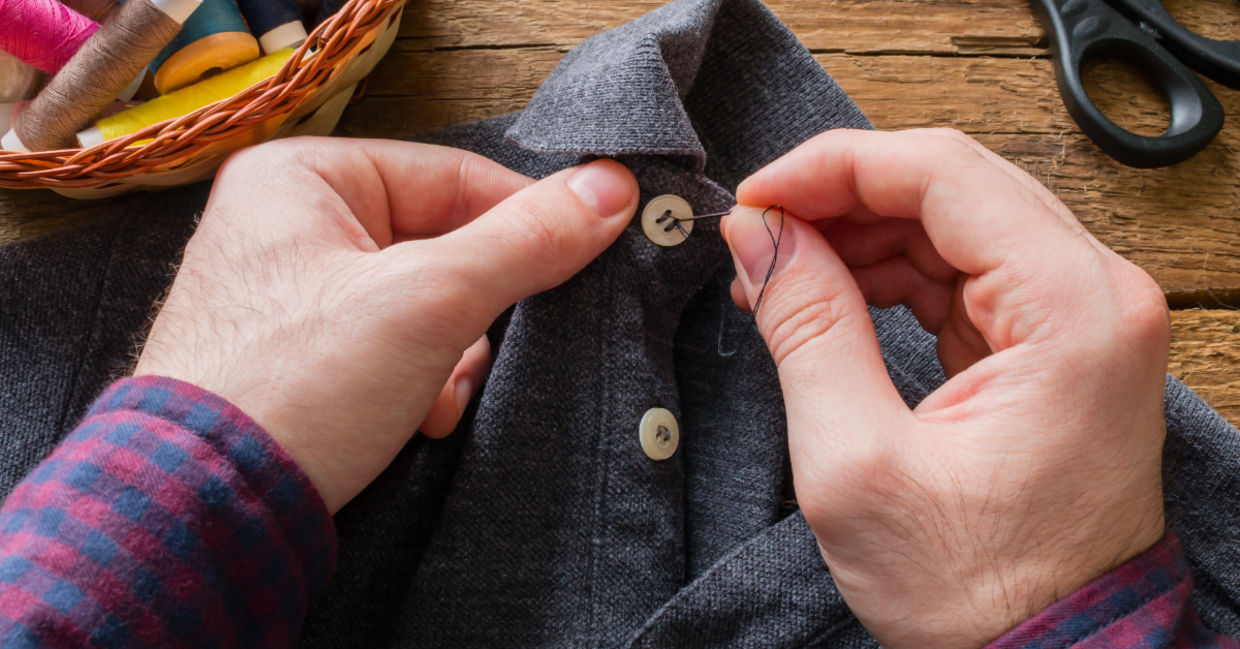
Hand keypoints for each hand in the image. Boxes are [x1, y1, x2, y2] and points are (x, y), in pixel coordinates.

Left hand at [134, 137, 637, 512]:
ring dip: (450, 356)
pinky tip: (414, 417)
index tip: (582, 255)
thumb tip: (611, 190)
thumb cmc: (294, 387)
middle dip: (473, 311)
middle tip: (480, 347)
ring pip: (423, 304)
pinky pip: (392, 347)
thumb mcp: (428, 303)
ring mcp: (292, 295)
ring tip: (433, 394)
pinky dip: (418, 383)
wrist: (206, 512)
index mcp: (301, 177)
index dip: (524, 220)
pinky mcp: (300, 356)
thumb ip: (524, 242)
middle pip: (441, 244)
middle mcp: (289, 225)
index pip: (453, 176)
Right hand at [721, 129, 1167, 648]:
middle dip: (840, 201)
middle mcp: (1097, 296)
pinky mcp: (1057, 344)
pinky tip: (830, 298)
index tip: (756, 198)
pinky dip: (890, 276)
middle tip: (757, 238)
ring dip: (858, 238)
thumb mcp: (857, 463)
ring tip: (779, 277)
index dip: (832, 168)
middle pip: (952, 187)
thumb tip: (759, 235)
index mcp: (1072, 312)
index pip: (942, 174)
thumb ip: (806, 328)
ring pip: (953, 224)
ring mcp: (1083, 318)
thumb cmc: (975, 589)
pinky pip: (965, 273)